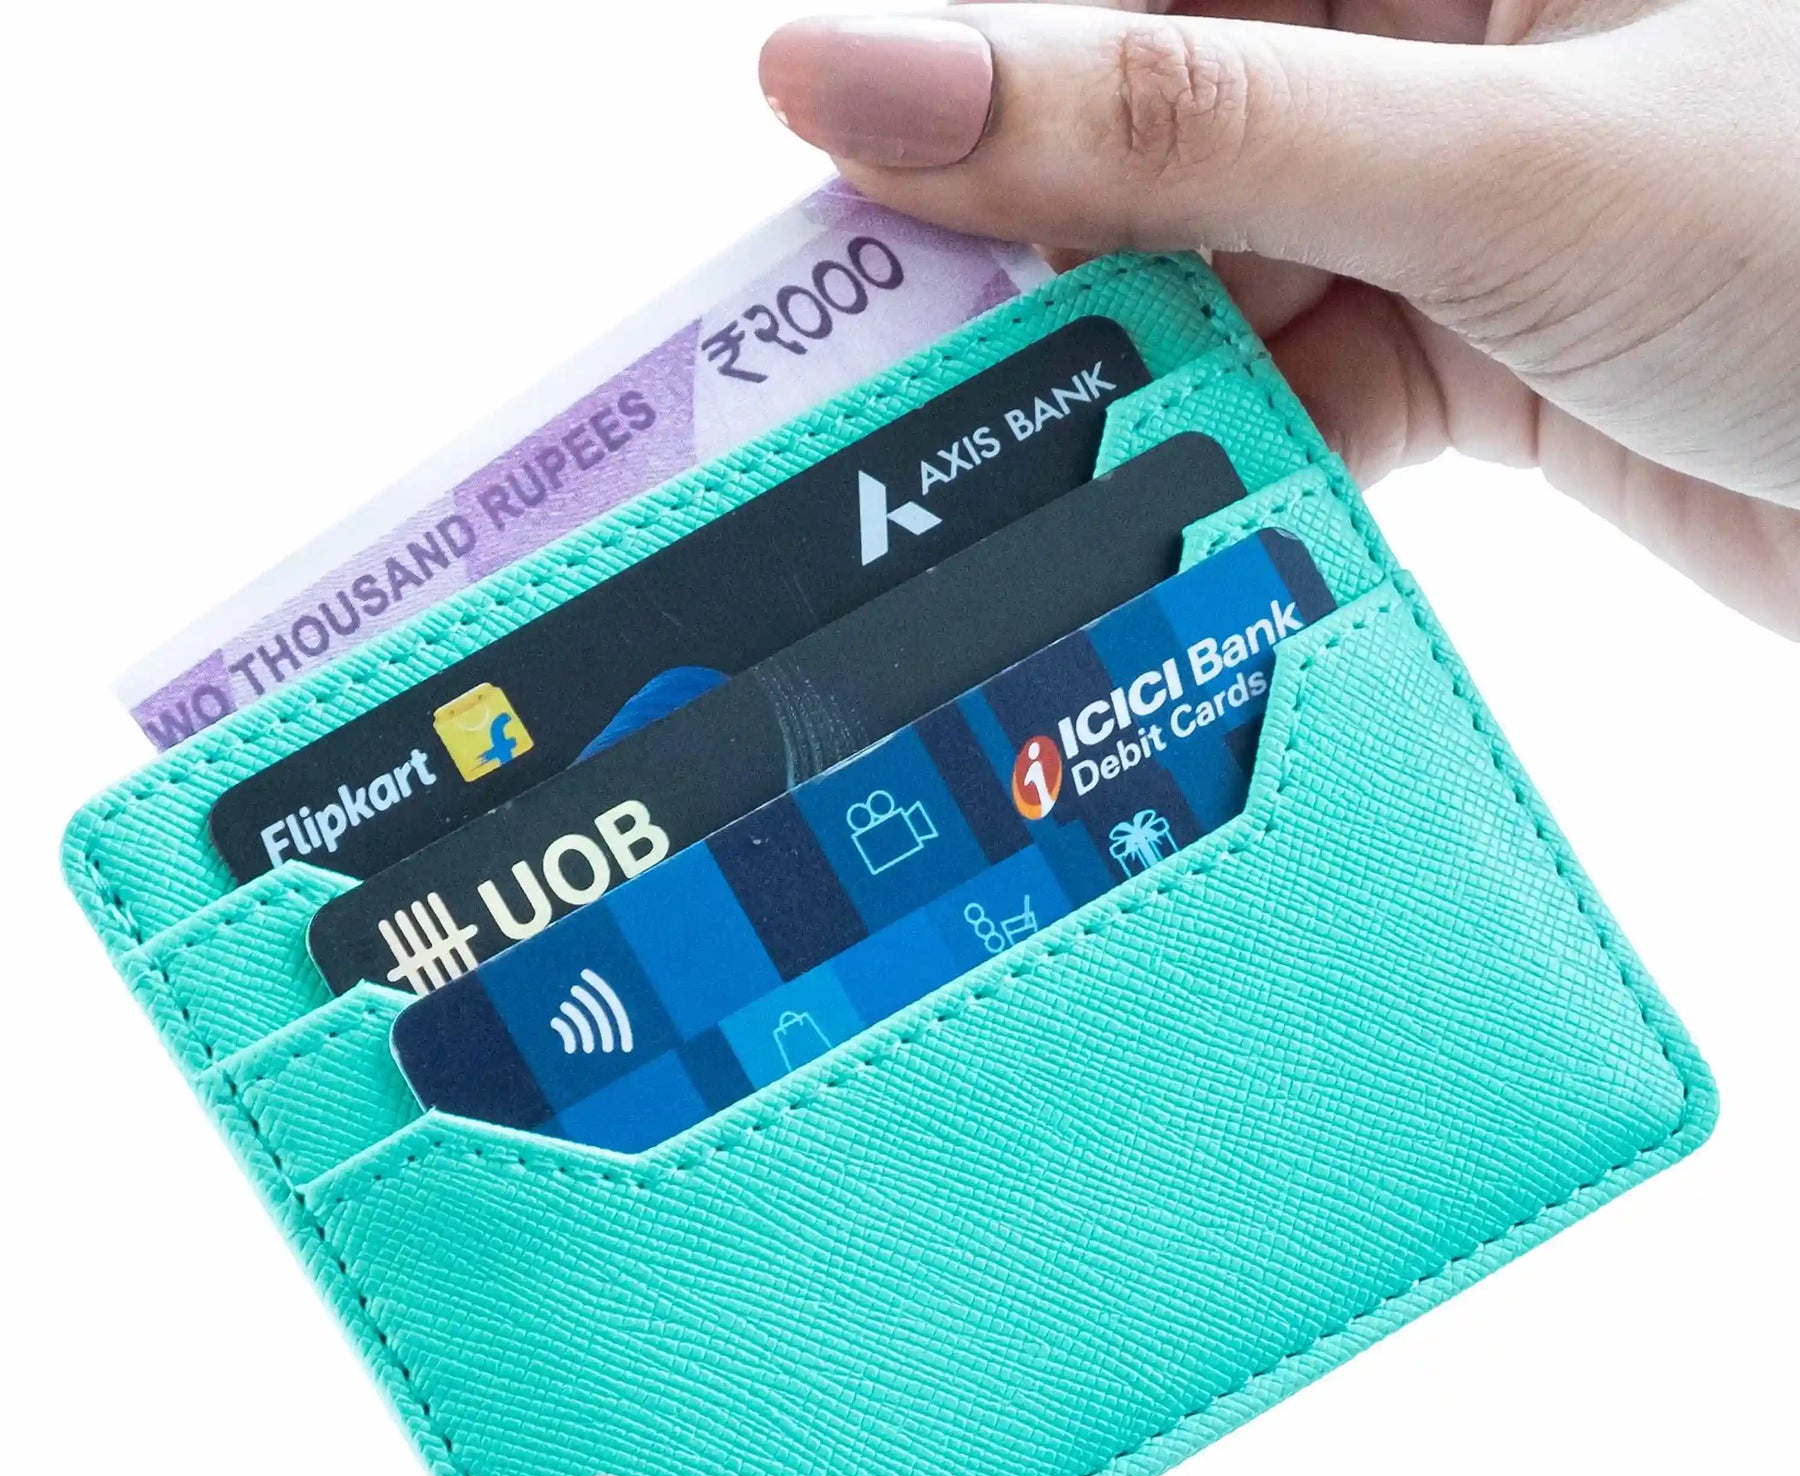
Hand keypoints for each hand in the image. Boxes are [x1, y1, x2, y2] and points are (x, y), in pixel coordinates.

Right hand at [758, 1, 1799, 635]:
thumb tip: (868, 73)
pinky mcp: (1470, 343)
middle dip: (1026, 244)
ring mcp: (1450, 194)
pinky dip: (1224, 458)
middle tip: (881, 363)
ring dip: (1113, 377)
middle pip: (1151, 121)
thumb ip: (1174, 125)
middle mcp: (1441, 33)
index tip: (823, 172)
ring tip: (995, 468)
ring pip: (1205, 270)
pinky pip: (1293, 385)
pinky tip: (1161, 513)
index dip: (972, 60)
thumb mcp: (1489, 161)